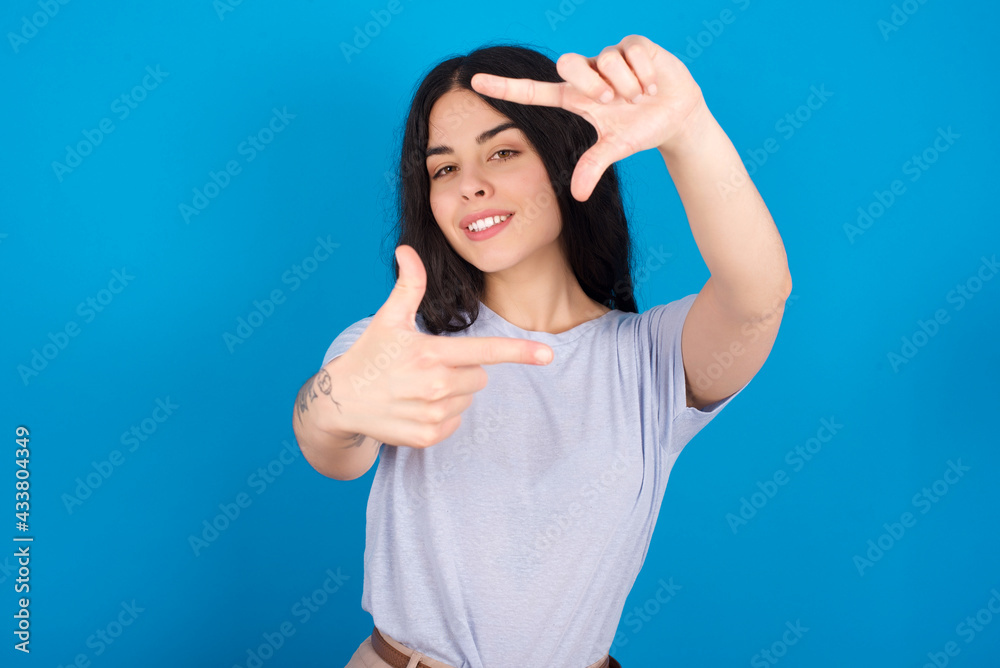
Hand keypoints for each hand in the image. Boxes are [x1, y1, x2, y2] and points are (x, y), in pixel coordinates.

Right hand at [330, 245, 553, 448]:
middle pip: (480, 376)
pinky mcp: (427, 437)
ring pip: (468, 400)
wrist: (340, 401)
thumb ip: (408, 285)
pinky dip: (442, 415)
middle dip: (463, 369)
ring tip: (417, 388)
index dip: (519, 352)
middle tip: (428, 367)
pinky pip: (456, 423)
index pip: (484, 352)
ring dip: (452, 394)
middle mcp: (434, 386)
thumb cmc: (369, 354)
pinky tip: (415, 407)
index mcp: (430, 354)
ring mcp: (431, 414)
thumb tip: (407, 250)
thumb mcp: (387, 318)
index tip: (548, 354)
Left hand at [470, 34, 705, 200]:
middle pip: (568, 65)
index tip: (474, 81)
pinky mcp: (632, 45)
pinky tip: (653, 85)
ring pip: (606, 60)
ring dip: (626, 84)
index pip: (532, 90)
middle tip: (611, 101)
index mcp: (574, 98)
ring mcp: (608, 57)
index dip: (504, 87)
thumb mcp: (615, 149)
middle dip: (592, 84)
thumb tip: (577, 196)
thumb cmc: (639, 130)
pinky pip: (630, 52)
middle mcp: (586, 73)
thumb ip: (593, 166)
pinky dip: (644, 74)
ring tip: (640, 98)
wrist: (676, 115)